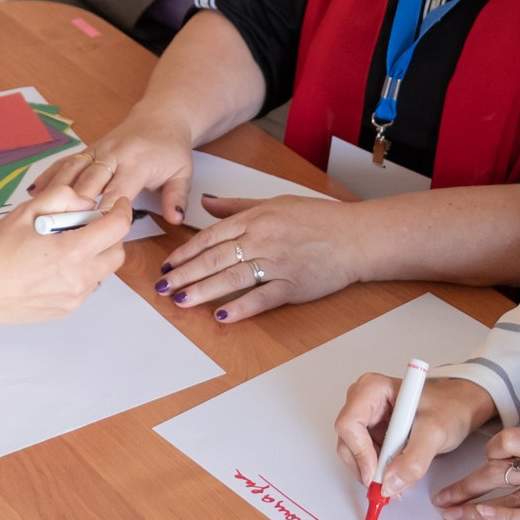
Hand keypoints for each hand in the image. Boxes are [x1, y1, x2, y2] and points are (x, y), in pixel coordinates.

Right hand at [0, 183, 132, 326]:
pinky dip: (81, 274)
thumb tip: (85, 199)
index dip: (121, 210)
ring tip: (68, 247)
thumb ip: (61, 198)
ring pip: (103, 272)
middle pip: (117, 253)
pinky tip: (56, 267)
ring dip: (96, 256)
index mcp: (72, 251)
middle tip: (90, 226)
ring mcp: (74, 298)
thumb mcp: (26, 212)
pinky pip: (86, 288)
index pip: (117, 228)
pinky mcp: (66, 310)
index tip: (117, 204)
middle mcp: (79, 278)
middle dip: (111, 236)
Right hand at [37, 109, 194, 224]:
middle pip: (89, 181)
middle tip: (60, 227)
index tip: (92, 230)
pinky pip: (67, 162)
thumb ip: (177, 196)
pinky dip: (51, 175)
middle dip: (75, 204)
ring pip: (72, 170)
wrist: (161, 116)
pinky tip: (35, 192)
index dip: (104, 211)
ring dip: (57, 190)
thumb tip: (174, 218)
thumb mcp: (183, 172)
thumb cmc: (170, 147)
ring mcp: (98, 150)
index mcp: (137, 162)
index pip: (118, 190)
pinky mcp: (89, 150)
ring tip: (39, 212)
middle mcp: (114, 154)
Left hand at [153, 194, 358, 322]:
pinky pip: (262, 298)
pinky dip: (242, 308)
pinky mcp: (294, 286)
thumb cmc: (318, 218)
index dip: (186, 252)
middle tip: (163, 287)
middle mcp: (264, 239)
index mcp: (257, 218)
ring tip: (181, 301)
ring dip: (204, 291)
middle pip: (216, 258)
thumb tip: (205, 203)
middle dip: (186, 274)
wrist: (356, 237)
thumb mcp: (275, 202)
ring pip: (233, 278)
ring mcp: (279, 264)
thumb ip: (237, 206)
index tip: (167, 264)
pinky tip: (222, 316)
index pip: (212, 236)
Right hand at [335, 373, 495, 497]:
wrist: (462, 407)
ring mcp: (368, 419)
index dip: (360, 452)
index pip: (350, 424)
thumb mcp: (435, 432)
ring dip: (372, 472)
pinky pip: (365, 458)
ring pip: (354, 454)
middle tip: (386, 486)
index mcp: (373, 389)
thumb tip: (390, 484)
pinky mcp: (374, 434)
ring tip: (398, 478)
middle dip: (365, 467)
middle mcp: (364, 402)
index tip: (376, 475)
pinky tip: (397, 473)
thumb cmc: (450, 406)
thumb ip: (413, 461)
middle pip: (347, 441)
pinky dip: (378, 472)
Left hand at [432, 429, 519, 519]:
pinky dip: (504, 517)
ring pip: (507, 493)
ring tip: (451, 514)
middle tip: (442, 497)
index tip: (470, 464)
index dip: (485, 453)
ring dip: (474, 505)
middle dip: (465, 484)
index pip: (508, 441)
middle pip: (497, 470)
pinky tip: (485, 519)